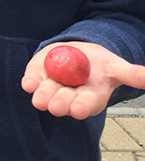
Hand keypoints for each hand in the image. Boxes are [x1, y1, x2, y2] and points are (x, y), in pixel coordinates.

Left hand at [22, 41, 144, 119]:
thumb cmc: (99, 65)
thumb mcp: (117, 68)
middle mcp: (69, 97)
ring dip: (42, 96)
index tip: (79, 109)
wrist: (79, 51)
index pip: (85, 106)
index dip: (82, 107)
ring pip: (45, 94)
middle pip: (63, 103)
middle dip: (59, 104)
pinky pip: (32, 80)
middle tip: (56, 106)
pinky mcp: (37, 76)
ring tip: (39, 97)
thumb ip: (132, 75)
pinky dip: (29, 82)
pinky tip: (27, 83)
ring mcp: (52, 87)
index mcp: (90, 98)